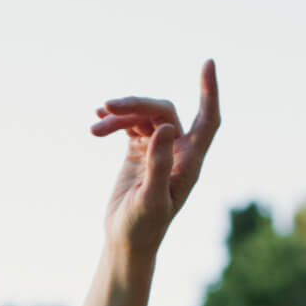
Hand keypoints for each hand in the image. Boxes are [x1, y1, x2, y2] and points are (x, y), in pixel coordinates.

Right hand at [91, 60, 220, 259]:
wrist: (125, 242)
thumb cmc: (142, 227)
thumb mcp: (150, 199)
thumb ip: (159, 164)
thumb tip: (164, 127)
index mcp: (189, 163)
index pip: (208, 121)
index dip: (210, 92)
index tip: (208, 63)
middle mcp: (178, 153)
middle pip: (163, 111)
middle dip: (137, 104)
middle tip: (108, 107)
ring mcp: (158, 150)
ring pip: (143, 116)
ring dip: (120, 115)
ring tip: (96, 124)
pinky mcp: (140, 152)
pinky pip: (130, 125)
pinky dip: (115, 120)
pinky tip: (97, 120)